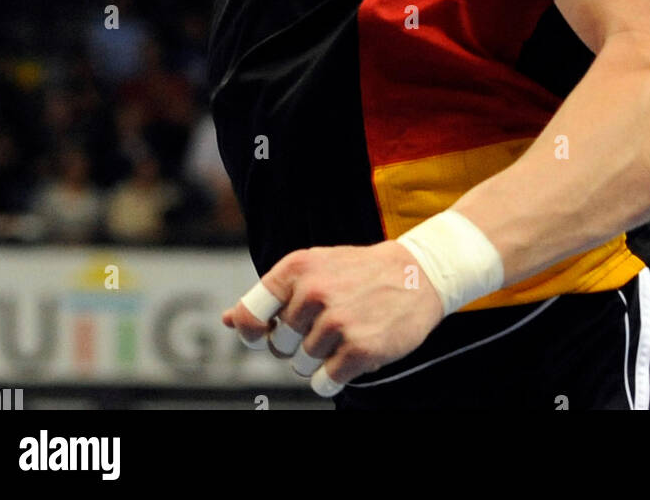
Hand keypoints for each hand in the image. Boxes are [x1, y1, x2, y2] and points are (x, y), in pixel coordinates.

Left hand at [222, 239, 444, 394]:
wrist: (420, 273)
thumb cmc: (360, 273)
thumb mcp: (315, 269)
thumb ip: (273, 296)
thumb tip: (229, 320)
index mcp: (298, 267)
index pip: (251, 313)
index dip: (252, 331)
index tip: (265, 335)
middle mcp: (314, 292)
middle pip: (279, 345)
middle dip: (297, 343)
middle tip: (329, 322)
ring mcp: (338, 321)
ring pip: (302, 364)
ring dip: (321, 357)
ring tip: (348, 330)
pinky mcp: (360, 349)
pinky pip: (325, 382)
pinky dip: (335, 376)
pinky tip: (355, 352)